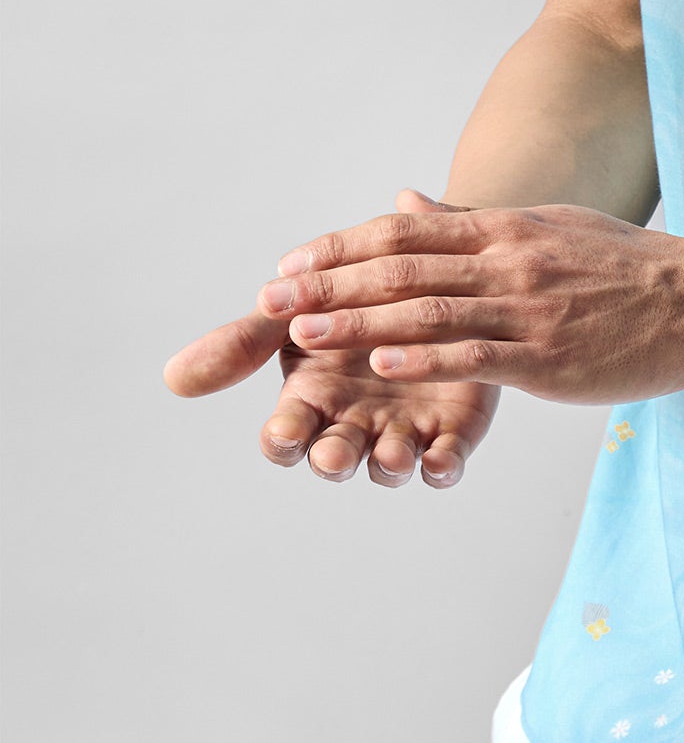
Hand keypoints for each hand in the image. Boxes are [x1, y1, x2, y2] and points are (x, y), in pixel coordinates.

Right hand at [162, 293, 499, 486]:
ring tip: (393, 453)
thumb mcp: (299, 306)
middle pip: (333, 456)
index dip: (281, 438)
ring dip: (388, 466)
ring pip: (388, 464)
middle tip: (332, 454)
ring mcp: (401, 428)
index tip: (280, 431)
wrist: (437, 275)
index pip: (285, 432)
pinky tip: (441, 461)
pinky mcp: (452, 428)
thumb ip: (248, 338)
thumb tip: (173, 377)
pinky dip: (443, 467)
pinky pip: (445, 459)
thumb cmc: (356, 298)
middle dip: (331, 461)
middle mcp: (352, 421)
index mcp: (312, 395)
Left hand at [245, 188, 683, 404]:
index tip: (288, 265)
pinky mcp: (549, 356)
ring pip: (427, 311)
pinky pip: (475, 355)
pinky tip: (379, 361)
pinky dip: (421, 357)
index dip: (341, 246)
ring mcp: (529, 308)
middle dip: (328, 285)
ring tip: (303, 335)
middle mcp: (510, 261)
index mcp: (508, 229)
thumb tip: (407, 197)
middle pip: (402, 266)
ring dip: (357, 322)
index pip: (406, 230)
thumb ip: (477, 221)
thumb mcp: (550, 226)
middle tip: (269, 302)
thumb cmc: (628, 268)